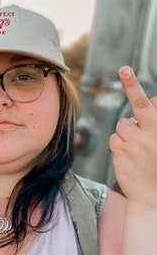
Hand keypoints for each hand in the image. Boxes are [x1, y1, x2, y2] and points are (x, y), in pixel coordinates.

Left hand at [109, 66, 156, 207]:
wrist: (152, 198)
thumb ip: (155, 122)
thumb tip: (153, 100)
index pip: (153, 105)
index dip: (140, 92)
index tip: (126, 70)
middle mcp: (153, 135)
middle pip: (140, 105)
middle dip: (132, 85)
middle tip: (125, 69)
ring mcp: (136, 143)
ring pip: (122, 125)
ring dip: (126, 133)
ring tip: (136, 149)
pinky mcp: (120, 151)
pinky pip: (114, 138)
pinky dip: (119, 144)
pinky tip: (128, 157)